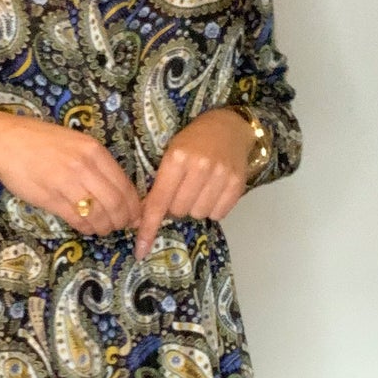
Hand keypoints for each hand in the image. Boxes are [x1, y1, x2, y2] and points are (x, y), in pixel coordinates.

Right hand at [0, 112, 142, 236]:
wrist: (4, 143)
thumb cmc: (39, 141)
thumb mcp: (74, 143)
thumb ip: (95, 163)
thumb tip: (117, 187)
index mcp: (94, 150)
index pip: (124, 184)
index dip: (133, 205)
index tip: (135, 215)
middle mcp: (85, 166)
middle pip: (116, 202)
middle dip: (123, 220)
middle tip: (122, 226)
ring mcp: (68, 183)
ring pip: (99, 214)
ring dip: (105, 226)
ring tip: (104, 229)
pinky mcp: (52, 198)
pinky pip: (78, 219)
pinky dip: (87, 228)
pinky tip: (88, 228)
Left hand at [133, 108, 256, 259]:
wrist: (229, 127)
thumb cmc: (193, 142)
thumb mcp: (170, 155)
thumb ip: (158, 186)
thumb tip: (140, 220)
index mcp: (177, 158)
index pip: (159, 201)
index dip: (148, 227)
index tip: (140, 250)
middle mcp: (200, 167)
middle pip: (179, 211)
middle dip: (176, 206)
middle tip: (182, 189)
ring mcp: (221, 175)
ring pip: (198, 214)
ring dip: (195, 207)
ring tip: (199, 188)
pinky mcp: (237, 184)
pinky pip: (218, 214)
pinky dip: (212, 208)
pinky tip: (213, 190)